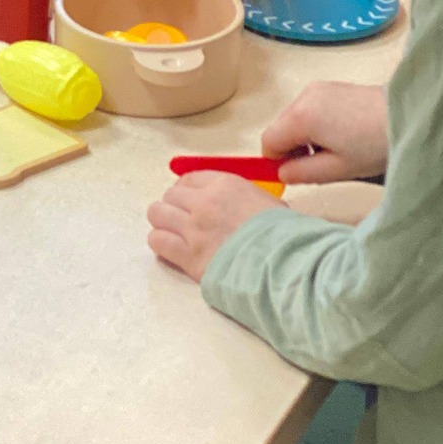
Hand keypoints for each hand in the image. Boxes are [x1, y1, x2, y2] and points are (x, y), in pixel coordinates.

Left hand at [147, 172, 281, 281]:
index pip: (190, 179)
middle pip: (171, 195)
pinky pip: (158, 240)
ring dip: (163, 221)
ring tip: (172, 231)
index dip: (185, 189)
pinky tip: (169, 248)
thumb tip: (238, 205)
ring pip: (157, 214)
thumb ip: (244, 199)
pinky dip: (160, 242)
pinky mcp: (188, 256)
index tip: (187, 199)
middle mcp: (204, 203)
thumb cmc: (285, 235)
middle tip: (183, 219)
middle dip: (175, 206)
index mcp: (225, 185)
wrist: (284, 264)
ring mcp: (193, 229)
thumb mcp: (269, 203)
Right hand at [260, 81, 388, 184]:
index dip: (277, 161)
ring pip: (295, 118)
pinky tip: (343, 134)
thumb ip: (302, 173)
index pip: (268, 141)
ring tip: (337, 149)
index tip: (299, 173)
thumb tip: (283, 173)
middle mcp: (304, 96)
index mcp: (301, 117)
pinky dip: (317, 124)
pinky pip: (310, 108)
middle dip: (293, 148)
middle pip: (280, 127)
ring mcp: (318, 87)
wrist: (411, 117)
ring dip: (306, 137)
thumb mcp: (337, 169)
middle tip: (323, 165)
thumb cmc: (375, 146)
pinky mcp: (332, 86)